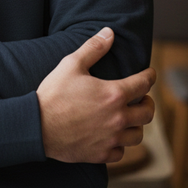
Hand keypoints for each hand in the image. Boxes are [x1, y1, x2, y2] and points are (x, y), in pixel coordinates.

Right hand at [36, 27, 155, 163]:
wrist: (37, 125)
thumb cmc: (54, 93)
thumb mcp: (72, 64)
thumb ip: (94, 47)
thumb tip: (109, 32)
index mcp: (114, 94)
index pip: (143, 84)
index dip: (149, 76)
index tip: (150, 74)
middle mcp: (118, 118)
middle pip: (147, 113)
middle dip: (148, 103)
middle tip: (143, 98)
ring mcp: (111, 139)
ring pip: (137, 135)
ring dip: (136, 125)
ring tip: (130, 119)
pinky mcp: (101, 154)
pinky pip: (121, 152)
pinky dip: (120, 144)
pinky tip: (113, 137)